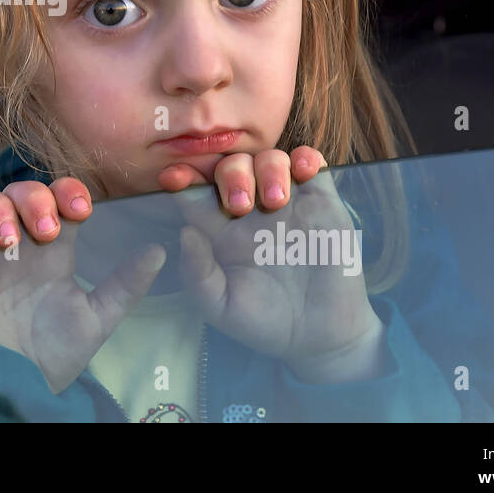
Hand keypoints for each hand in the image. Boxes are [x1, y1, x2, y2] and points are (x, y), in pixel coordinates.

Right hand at [0, 179, 166, 393]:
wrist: (12, 382)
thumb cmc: (54, 356)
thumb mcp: (96, 318)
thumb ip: (126, 284)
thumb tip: (160, 250)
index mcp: (53, 252)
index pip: (60, 201)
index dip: (69, 192)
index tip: (81, 210)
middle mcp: (20, 245)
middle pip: (24, 193)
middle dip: (35, 199)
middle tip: (45, 231)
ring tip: (10, 240)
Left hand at [161, 148, 386, 381]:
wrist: (319, 334)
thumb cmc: (263, 322)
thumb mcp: (221, 306)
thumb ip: (198, 273)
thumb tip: (185, 232)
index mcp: (218, 229)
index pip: (195, 190)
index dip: (183, 176)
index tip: (174, 178)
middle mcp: (249, 208)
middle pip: (231, 166)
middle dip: (231, 175)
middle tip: (240, 207)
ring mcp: (286, 201)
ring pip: (269, 158)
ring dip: (268, 168)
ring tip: (276, 202)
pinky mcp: (320, 201)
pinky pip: (310, 163)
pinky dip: (306, 158)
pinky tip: (304, 172)